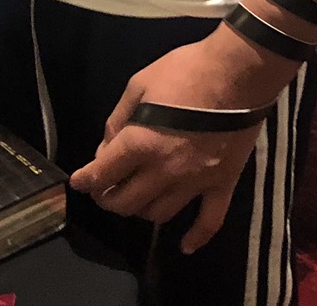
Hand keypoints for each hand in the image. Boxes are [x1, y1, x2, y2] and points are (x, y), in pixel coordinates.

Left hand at [70, 28, 287, 252]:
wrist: (238, 72)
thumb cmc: (185, 70)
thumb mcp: (139, 84)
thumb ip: (118, 118)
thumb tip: (108, 146)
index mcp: (140, 143)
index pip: (102, 174)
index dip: (85, 180)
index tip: (77, 182)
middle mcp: (164, 170)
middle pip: (126, 203)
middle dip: (108, 198)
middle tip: (104, 189)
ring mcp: (195, 181)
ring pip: (159, 214)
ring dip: (141, 210)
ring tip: (136, 198)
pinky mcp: (223, 183)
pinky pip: (210, 221)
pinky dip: (196, 237)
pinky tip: (184, 246)